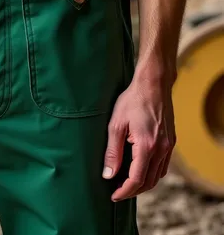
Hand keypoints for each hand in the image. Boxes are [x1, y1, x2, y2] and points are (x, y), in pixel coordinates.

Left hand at [102, 74, 175, 200]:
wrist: (153, 84)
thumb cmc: (132, 100)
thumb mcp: (116, 124)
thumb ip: (113, 151)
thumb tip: (108, 175)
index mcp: (147, 146)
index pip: (137, 179)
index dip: (124, 191)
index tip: (113, 195)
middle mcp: (162, 149)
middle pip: (149, 182)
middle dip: (133, 190)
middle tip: (117, 191)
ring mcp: (169, 146)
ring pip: (158, 175)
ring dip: (144, 183)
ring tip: (126, 183)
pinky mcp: (171, 141)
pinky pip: (163, 165)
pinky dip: (152, 173)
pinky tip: (140, 169)